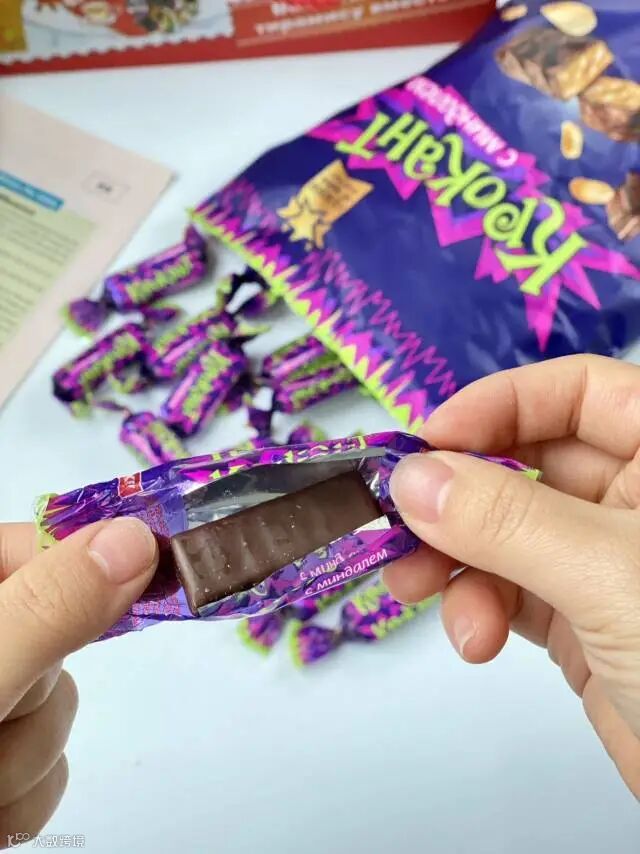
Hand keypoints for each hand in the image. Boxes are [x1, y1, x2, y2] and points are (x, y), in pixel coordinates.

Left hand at [0, 519, 157, 847]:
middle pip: (58, 639)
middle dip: (30, 699)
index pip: (41, 548)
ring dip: (19, 763)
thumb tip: (138, 538)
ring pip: (57, 711)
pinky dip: (18, 798)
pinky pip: (46, 767)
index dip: (86, 576)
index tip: (136, 592)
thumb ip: (47, 607)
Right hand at [384, 355, 639, 799]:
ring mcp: (605, 562)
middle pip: (527, 465)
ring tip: (413, 587)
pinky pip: (511, 591)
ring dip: (455, 559)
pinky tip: (473, 639)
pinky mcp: (583, 621)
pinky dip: (479, 607)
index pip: (577, 393)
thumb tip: (410, 477)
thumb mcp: (607, 573)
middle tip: (400, 520)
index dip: (501, 405)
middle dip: (460, 496)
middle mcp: (635, 500)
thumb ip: (505, 520)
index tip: (427, 443)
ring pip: (506, 534)